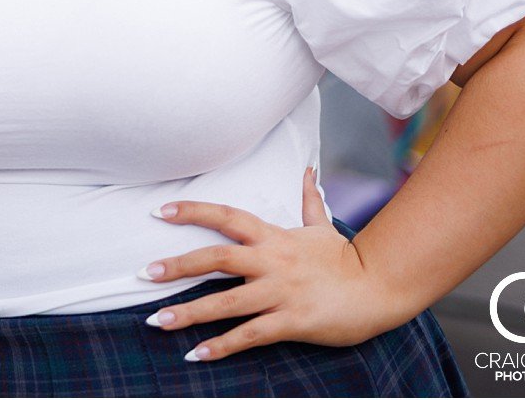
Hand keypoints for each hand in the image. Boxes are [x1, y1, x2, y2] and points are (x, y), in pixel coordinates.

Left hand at [141, 169, 408, 361]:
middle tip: (144, 273)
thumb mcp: (324, 226)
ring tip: (156, 321)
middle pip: (217, 258)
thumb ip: (309, 200)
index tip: (159, 211)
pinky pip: (249, 335)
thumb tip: (308, 171)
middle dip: (177, 265)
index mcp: (274, 237)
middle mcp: (272, 261)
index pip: (226, 216)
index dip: (192, 211)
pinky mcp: (291, 321)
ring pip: (226, 302)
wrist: (380, 289)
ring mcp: (280, 292)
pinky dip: (221, 346)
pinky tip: (195, 354)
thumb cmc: (346, 259)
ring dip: (188, 312)